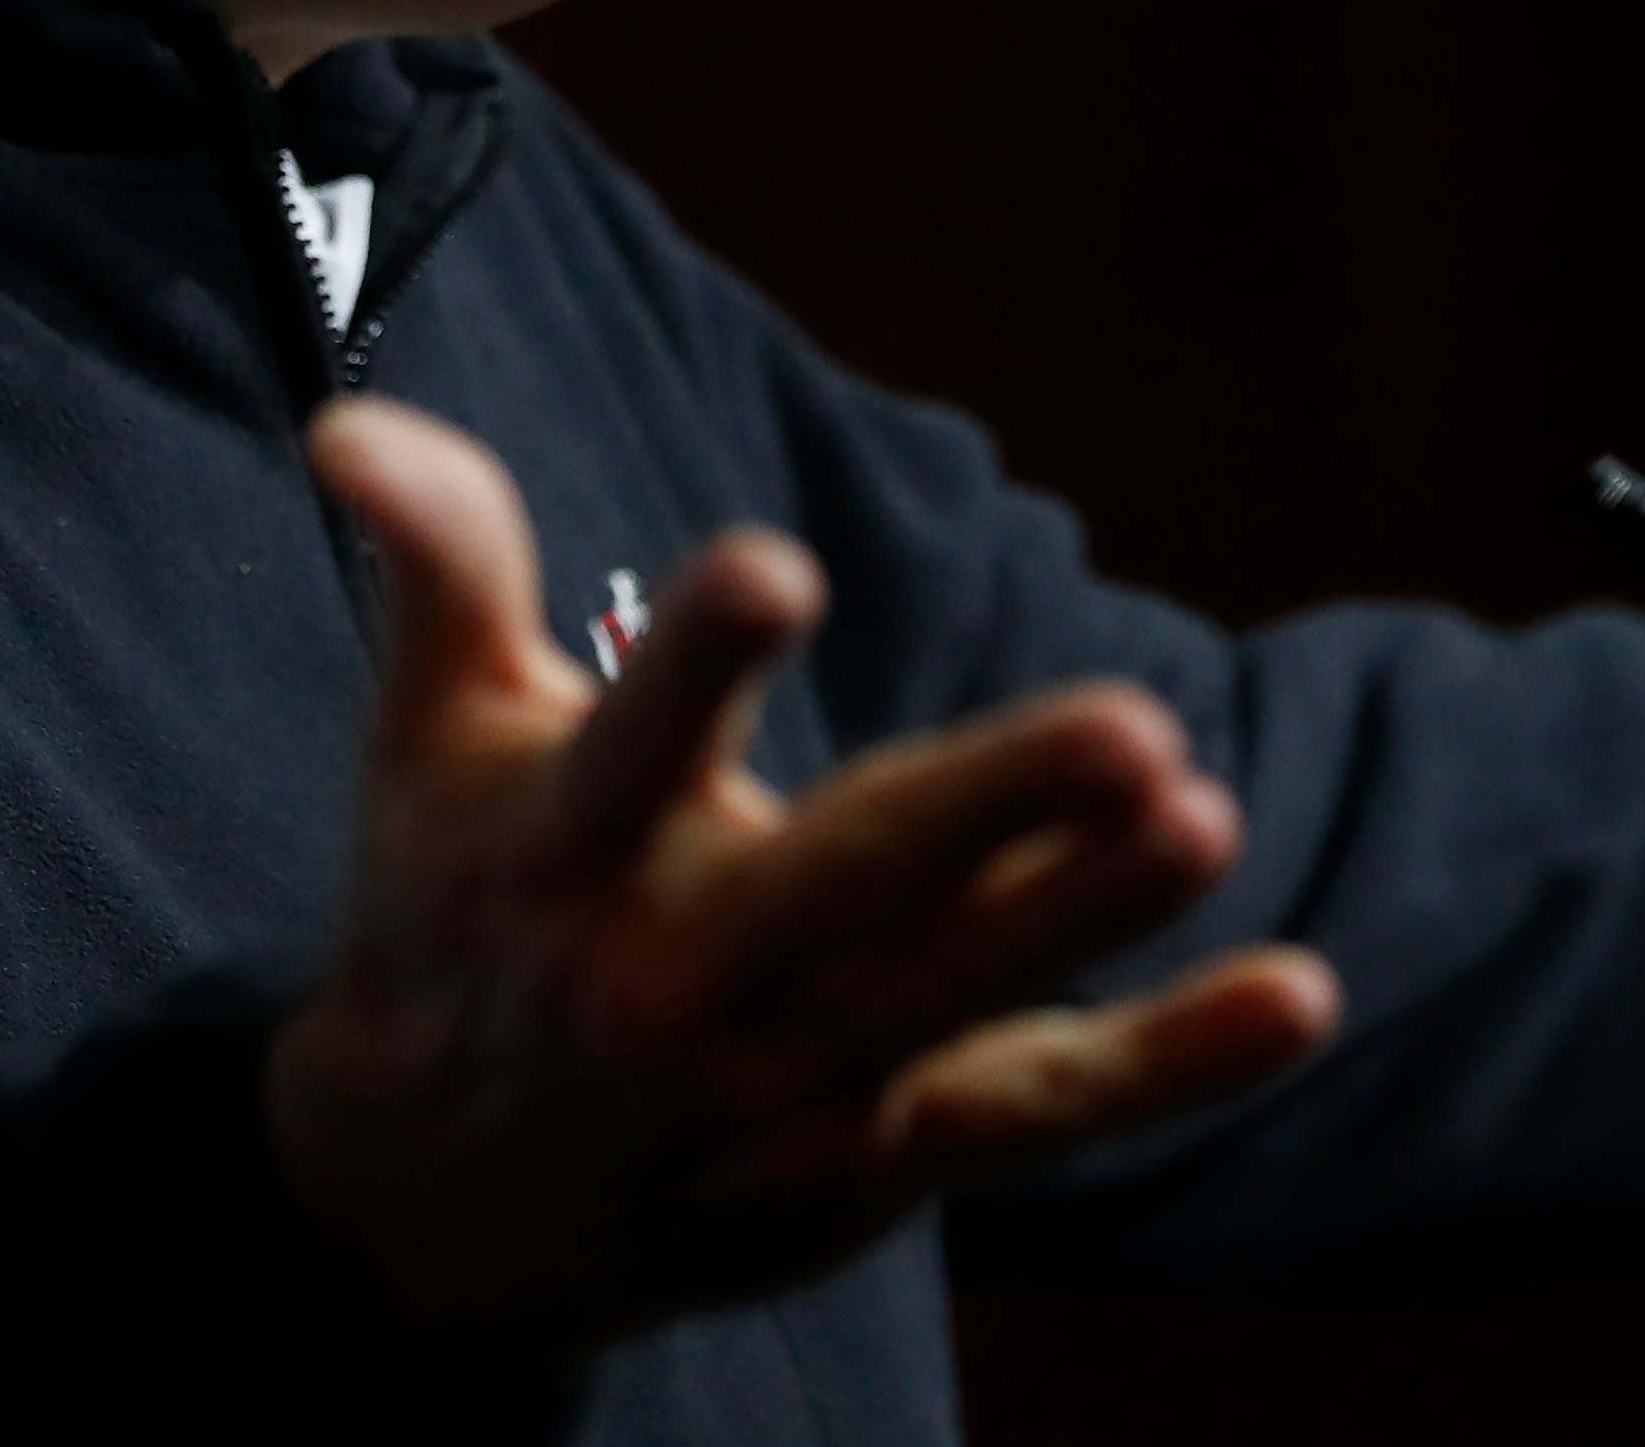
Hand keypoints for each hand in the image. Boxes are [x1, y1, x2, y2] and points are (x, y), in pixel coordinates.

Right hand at [266, 399, 1339, 1322]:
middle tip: (1130, 727)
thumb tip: (350, 422)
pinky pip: (1040, 1105)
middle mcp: (680, 974)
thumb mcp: (424, 742)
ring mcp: (789, 1078)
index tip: (770, 565)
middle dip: (988, 809)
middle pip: (845, 886)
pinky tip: (1293, 994)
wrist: (423, 1222)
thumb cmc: (450, 918)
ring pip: (958, 990)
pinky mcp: (879, 1151)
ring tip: (1206, 813)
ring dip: (1090, 911)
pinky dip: (1168, 1063)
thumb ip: (440, 567)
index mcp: (567, 852)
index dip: (695, 657)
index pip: (631, 740)